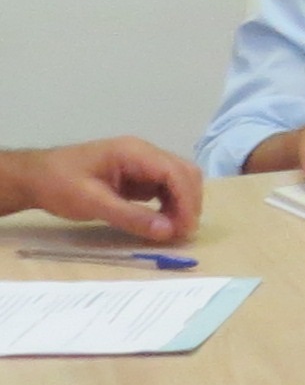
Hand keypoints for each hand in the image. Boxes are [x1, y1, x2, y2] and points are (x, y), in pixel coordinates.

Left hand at [4, 137, 204, 242]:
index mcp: (134, 152)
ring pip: (178, 180)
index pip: (175, 172)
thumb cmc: (59, 185)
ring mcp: (142, 164)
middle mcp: (144, 154)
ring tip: (174, 230)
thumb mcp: (92, 203)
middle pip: (184, 173)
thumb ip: (131, 216)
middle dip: (189, 202)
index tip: (185, 229)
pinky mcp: (137, 176)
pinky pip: (164, 188)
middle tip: (183, 233)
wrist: (34, 177)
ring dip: (182, 204)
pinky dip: (170, 205)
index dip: (186, 201)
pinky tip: (162, 222)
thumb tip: (168, 231)